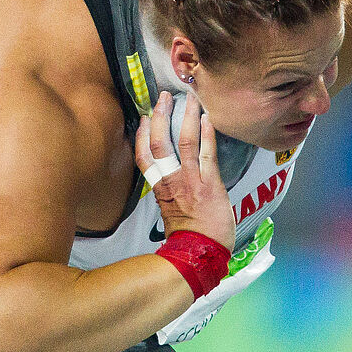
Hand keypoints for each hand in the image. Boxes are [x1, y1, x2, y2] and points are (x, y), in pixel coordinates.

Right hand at [135, 91, 234, 249]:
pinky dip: (207, 133)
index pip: (144, 157)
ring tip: (189, 98)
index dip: (140, 135)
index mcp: (160, 189)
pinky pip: (207, 153)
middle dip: (160, 116)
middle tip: (164, 97)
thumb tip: (173, 185)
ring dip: (186, 116)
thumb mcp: (171, 214)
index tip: (142, 117)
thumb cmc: (189, 238)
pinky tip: (208, 118)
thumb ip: (170, 195)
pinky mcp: (210, 183)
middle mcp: (172, 181)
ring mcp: (191, 180)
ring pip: (183, 141)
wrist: (201, 254)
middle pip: (159, 142)